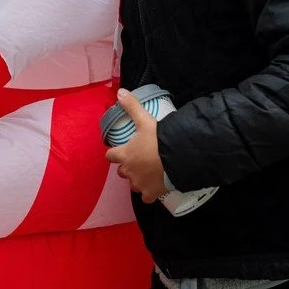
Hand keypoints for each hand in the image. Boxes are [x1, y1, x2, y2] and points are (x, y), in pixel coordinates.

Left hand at [105, 88, 167, 203]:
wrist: (178, 160)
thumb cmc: (159, 140)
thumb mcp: (145, 120)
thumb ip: (132, 106)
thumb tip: (120, 91)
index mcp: (125, 155)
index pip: (110, 156)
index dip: (114, 153)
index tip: (119, 151)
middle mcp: (129, 171)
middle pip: (122, 172)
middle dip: (127, 167)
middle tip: (138, 161)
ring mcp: (140, 184)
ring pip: (133, 185)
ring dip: (137, 180)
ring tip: (147, 173)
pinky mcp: (152, 193)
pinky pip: (145, 198)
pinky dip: (148, 194)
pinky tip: (154, 188)